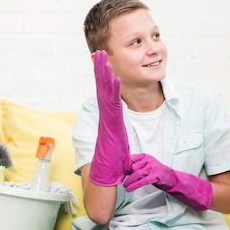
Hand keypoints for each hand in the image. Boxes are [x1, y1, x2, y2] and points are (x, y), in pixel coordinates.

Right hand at [88, 50, 129, 186]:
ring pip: (106, 93)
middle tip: (99, 52)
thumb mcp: (122, 150)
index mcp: (110, 120)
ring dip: (105, 74)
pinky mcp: (111, 125)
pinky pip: (113, 105)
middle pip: (103, 89)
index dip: (106, 79)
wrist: (105, 177)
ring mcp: (107, 120)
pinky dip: (113, 91)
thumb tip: (130, 148)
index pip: (108, 95)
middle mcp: (106, 118)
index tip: (105, 64)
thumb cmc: (112, 167)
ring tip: (104, 58)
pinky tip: (116, 78)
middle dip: (101, 69)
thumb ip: (124, 144)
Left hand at [123, 153, 212, 210]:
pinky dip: (134, 185)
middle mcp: (149, 160)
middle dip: (128, 175)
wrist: (171, 179)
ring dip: (129, 181)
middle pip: (133, 167)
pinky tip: (129, 189)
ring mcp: (153, 168)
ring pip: (136, 174)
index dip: (125, 166)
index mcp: (146, 157)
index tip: (123, 172)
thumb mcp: (147, 166)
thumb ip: (137, 166)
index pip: (131, 159)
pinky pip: (142, 180)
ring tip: (126, 187)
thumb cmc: (156, 173)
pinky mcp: (155, 176)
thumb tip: (123, 169)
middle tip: (124, 181)